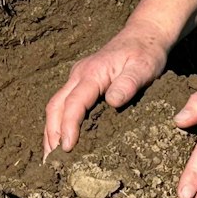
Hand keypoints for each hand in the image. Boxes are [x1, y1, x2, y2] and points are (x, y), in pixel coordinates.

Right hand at [42, 27, 169, 157]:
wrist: (144, 35)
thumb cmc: (145, 53)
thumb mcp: (143, 68)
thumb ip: (128, 84)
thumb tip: (112, 102)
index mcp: (91, 74)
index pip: (73, 103)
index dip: (67, 126)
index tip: (66, 148)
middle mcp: (79, 76)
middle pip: (56, 106)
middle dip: (51, 133)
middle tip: (51, 162)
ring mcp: (78, 79)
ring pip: (56, 106)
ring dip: (51, 130)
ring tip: (51, 157)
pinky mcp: (82, 84)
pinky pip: (64, 104)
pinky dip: (59, 123)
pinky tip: (62, 139)